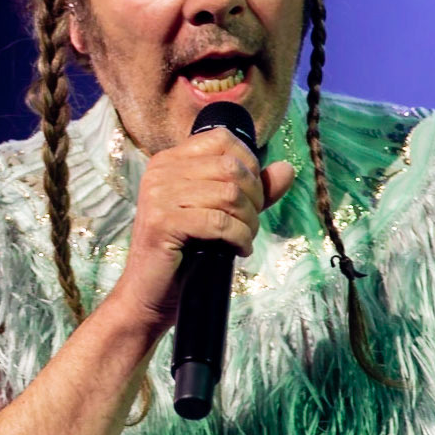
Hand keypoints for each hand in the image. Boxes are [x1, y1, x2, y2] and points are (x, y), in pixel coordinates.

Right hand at [109, 128, 293, 329]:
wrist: (148, 295)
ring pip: (229, 194)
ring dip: (249, 221)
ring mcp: (158, 195)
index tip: (251, 198)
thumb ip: (252, 190)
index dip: (249, 166)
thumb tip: (286, 169)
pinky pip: (219, 222)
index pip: (222, 139)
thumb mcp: (221, 214)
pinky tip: (237, 250)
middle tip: (250, 224)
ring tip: (244, 239)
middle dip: (254, 198)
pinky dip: (239, 237)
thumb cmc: (185, 254)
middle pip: (231, 167)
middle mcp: (160, 171)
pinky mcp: (162, 222)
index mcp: (170, 161)